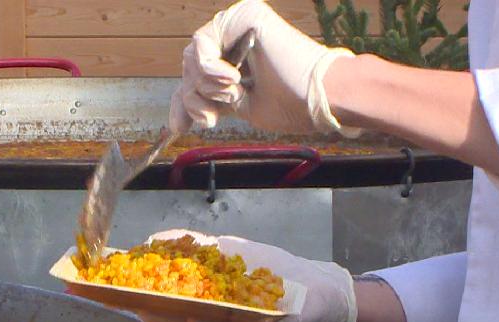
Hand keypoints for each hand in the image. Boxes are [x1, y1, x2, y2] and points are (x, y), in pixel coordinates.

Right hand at [134, 230, 357, 321]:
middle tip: (147, 312)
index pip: (173, 308)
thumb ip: (195, 246)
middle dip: (170, 320)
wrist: (316, 288)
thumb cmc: (270, 269)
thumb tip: (155, 238)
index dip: (149, 306)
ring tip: (196, 318)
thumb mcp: (230, 250)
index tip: (123, 300)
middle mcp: (225, 321)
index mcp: (209, 305)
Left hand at [169, 0, 361, 136]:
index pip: (196, 75)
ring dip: (208, 86)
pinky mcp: (245, 16)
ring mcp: (239, 24)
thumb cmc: (291, 105)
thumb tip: (179, 120)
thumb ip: (211, 103)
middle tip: (216, 113)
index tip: (181, 127)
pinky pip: (203, 43)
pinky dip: (210, 69)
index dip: (184, 101)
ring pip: (193, 57)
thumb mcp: (240, 107)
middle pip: (190, 66)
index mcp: (237, 56)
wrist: (320, 98)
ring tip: (236, 91)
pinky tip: (234, 79)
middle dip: (196, 96)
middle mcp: (236, 36)